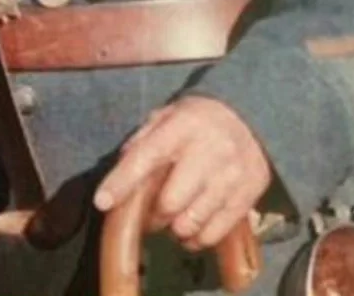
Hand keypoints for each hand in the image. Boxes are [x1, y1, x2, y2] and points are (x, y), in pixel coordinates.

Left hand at [94, 97, 271, 251]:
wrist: (251, 117)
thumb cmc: (199, 118)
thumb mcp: (168, 114)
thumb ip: (144, 138)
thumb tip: (121, 167)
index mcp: (182, 127)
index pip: (146, 158)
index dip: (122, 182)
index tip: (102, 202)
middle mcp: (207, 152)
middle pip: (169, 203)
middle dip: (153, 216)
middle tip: (151, 214)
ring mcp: (230, 177)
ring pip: (191, 223)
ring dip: (174, 230)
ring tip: (173, 220)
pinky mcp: (247, 196)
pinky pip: (214, 233)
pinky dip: (197, 239)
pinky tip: (192, 229)